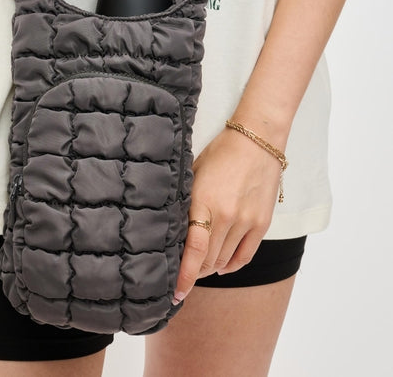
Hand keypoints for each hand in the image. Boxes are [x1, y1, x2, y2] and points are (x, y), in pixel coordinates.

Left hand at [173, 127, 281, 303]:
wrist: (257, 141)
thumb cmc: (220, 154)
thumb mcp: (193, 175)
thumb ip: (185, 203)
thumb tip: (172, 230)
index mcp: (204, 202)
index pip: (193, 250)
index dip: (184, 276)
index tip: (176, 292)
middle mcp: (226, 216)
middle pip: (207, 259)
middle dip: (194, 271)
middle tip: (183, 274)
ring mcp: (247, 221)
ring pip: (224, 260)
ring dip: (210, 267)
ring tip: (200, 265)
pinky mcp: (262, 223)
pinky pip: (245, 256)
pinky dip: (231, 265)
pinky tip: (221, 265)